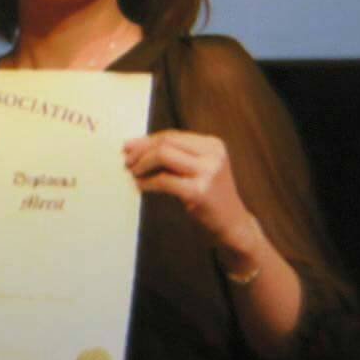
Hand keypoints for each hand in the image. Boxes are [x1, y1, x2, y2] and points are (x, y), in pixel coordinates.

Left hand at [123, 130, 253, 245]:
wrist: (232, 224)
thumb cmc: (209, 196)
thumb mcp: (198, 168)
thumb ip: (174, 155)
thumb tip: (133, 145)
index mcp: (212, 144)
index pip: (171, 135)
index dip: (146, 140)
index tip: (128, 147)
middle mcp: (213, 154)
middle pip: (166, 142)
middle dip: (141, 150)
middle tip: (126, 161)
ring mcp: (208, 172)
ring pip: (163, 155)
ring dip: (142, 164)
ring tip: (133, 173)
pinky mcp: (199, 191)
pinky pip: (163, 180)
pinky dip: (147, 182)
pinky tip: (140, 186)